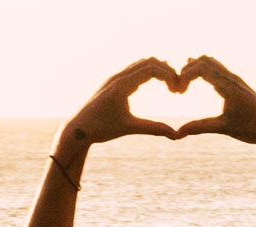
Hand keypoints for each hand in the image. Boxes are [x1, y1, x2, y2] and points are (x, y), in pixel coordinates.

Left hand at [60, 59, 182, 149]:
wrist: (77, 130)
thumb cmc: (100, 129)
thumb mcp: (129, 128)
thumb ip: (153, 129)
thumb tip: (176, 136)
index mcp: (121, 85)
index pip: (151, 69)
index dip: (169, 76)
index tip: (178, 89)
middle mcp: (117, 77)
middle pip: (149, 62)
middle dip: (166, 71)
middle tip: (177, 87)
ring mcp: (114, 78)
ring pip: (141, 64)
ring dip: (157, 70)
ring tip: (170, 85)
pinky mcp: (112, 82)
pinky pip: (134, 69)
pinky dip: (148, 72)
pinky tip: (155, 83)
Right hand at [173, 57, 255, 151]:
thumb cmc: (253, 128)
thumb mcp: (225, 128)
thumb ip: (200, 127)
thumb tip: (177, 134)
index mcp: (229, 86)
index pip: (202, 68)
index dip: (184, 76)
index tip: (178, 93)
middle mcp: (232, 79)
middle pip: (205, 60)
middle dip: (186, 70)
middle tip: (177, 89)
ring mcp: (234, 80)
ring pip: (211, 63)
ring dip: (194, 70)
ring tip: (182, 86)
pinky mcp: (235, 85)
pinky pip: (216, 70)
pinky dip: (201, 72)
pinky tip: (193, 80)